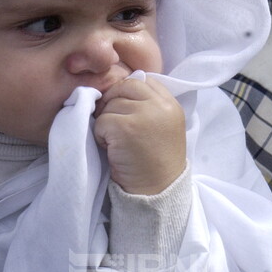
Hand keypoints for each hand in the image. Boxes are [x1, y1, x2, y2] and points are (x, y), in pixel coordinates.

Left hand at [93, 77, 185, 194]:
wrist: (156, 192)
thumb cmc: (154, 162)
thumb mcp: (162, 126)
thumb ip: (149, 105)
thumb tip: (118, 87)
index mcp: (171, 104)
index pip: (143, 80)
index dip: (128, 92)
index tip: (125, 111)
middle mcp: (160, 106)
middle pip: (124, 86)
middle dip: (113, 102)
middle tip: (114, 125)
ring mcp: (143, 115)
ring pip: (110, 104)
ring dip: (106, 122)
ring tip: (118, 141)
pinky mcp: (125, 127)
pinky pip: (101, 121)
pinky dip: (100, 135)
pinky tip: (112, 149)